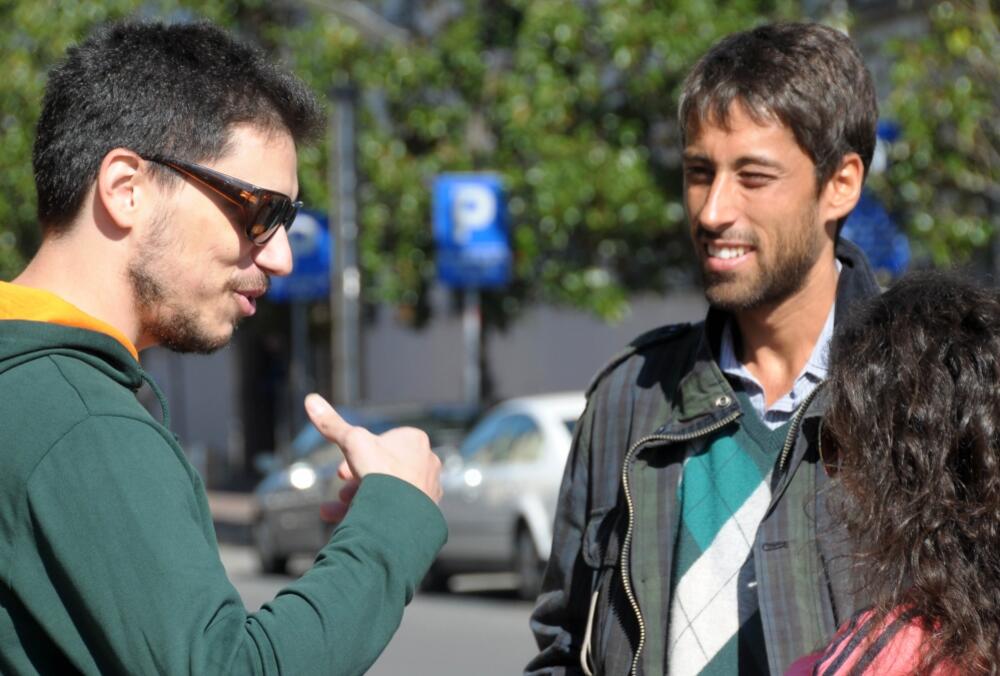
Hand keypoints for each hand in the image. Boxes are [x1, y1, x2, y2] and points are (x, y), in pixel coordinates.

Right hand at [304, 394, 442, 507]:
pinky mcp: (424, 514)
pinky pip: (394, 510)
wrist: (399, 515)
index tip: (341, 471)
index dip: (357, 454)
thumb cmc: (380, 472)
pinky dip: (373, 514)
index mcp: (415, 440)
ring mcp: (427, 490)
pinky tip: (350, 522)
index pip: (381, 442)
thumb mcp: (351, 441)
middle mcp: (426, 463)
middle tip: (342, 490)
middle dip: (357, 479)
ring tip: (341, 506)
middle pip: (382, 468)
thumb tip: (311, 400)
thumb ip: (332, 424)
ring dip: (360, 497)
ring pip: (387, 491)